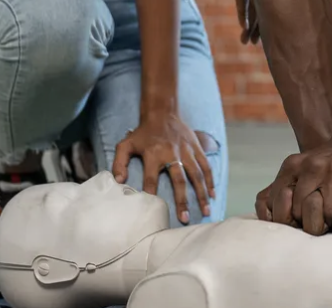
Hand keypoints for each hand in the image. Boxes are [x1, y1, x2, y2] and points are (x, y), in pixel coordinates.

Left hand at [113, 109, 215, 224]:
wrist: (162, 112)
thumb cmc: (143, 133)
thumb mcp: (126, 144)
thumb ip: (119, 162)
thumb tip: (119, 181)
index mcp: (153, 154)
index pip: (151, 178)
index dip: (152, 193)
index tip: (154, 209)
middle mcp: (172, 153)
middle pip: (179, 180)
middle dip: (182, 200)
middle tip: (185, 218)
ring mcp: (187, 151)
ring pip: (196, 175)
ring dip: (201, 194)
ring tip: (205, 211)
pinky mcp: (196, 148)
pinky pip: (205, 166)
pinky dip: (210, 180)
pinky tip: (212, 194)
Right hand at [186, 0, 259, 43]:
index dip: (263, 15)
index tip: (259, 29)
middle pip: (264, 3)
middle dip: (261, 25)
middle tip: (258, 41)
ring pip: (255, 5)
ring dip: (251, 25)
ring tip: (248, 41)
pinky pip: (244, 1)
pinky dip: (244, 16)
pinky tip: (244, 27)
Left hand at [253, 140, 331, 235]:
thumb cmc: (322, 166)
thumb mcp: (295, 171)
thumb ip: (276, 191)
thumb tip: (266, 215)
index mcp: (292, 165)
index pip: (281, 203)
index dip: (290, 218)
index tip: (300, 222)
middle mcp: (312, 165)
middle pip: (305, 210)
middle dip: (313, 221)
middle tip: (321, 224)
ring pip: (329, 211)